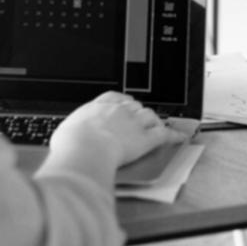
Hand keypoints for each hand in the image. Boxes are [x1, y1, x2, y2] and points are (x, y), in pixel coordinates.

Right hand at [50, 91, 184, 167]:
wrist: (85, 147)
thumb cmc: (71, 142)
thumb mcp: (65, 131)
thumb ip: (72, 131)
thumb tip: (67, 138)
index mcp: (99, 106)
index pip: (115, 97)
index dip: (122, 102)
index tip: (124, 105)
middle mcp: (119, 111)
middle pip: (135, 106)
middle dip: (139, 113)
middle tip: (141, 120)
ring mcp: (134, 123)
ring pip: (150, 117)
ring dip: (154, 121)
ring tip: (157, 126)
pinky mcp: (146, 139)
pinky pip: (165, 134)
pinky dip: (175, 135)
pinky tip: (181, 137)